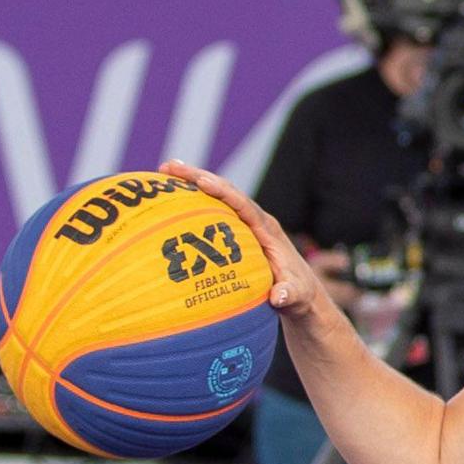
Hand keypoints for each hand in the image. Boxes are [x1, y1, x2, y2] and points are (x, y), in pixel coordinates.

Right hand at [164, 162, 346, 346]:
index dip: (224, 193)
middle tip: (169, 166)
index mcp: (268, 231)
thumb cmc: (298, 295)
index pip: (244, 206)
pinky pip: (211, 213)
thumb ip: (289, 295)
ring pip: (215, 199)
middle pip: (225, 193)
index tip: (203, 182)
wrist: (299, 294)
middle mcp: (255, 221)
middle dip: (198, 177)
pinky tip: (167, 200)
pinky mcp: (234, 233)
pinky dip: (191, 204)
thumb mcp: (297, 297)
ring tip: (163, 171)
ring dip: (191, 184)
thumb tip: (278, 297)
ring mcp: (244, 225)